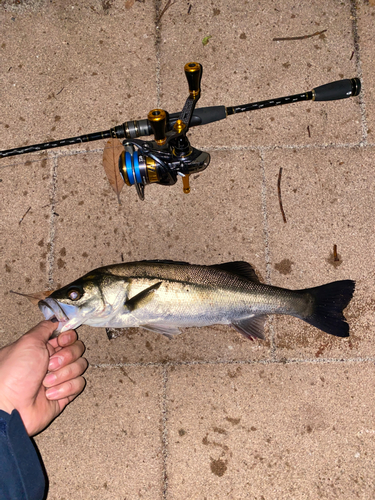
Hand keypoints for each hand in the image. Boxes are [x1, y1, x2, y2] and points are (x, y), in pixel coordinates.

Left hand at [0, 320, 87, 435]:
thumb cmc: (13, 375)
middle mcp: (52, 361)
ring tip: (46, 382)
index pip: (68, 336)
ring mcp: (59, 378)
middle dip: (66, 357)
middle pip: (77, 350)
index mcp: (43, 348)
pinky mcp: (64, 394)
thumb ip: (44, 328)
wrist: (10, 407)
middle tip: (50, 364)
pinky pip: (78, 385)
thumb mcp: (27, 342)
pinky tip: (49, 394)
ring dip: (63, 374)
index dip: (68, 338)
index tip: (62, 341)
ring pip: (79, 367)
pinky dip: (65, 388)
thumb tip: (56, 321)